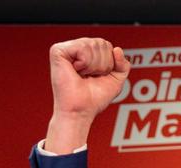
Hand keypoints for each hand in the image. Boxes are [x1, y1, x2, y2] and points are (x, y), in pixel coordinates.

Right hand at [46, 37, 129, 153]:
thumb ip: (123, 65)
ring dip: (94, 66)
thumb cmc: (95, 98)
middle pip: (101, 43)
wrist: (81, 110)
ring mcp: (66, 49)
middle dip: (103, 64)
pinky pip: (82, 47)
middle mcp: (76, 48)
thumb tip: (117, 49)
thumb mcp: (116, 80)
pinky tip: (76, 71)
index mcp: (87, 53)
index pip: (107, 46)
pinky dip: (85, 63)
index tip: (98, 77)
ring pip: (93, 45)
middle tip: (89, 77)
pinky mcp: (58, 51)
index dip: (109, 63)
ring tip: (82, 76)